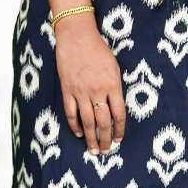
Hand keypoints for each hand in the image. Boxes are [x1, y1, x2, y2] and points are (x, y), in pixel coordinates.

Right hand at [54, 16, 126, 153]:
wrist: (77, 36)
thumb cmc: (98, 49)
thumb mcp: (114, 67)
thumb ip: (115, 87)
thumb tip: (115, 107)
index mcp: (113, 85)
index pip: (119, 114)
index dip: (120, 130)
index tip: (119, 139)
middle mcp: (97, 91)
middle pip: (103, 122)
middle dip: (106, 139)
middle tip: (106, 151)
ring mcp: (81, 92)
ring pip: (87, 122)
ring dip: (90, 138)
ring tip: (93, 151)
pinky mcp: (67, 90)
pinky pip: (71, 113)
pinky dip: (75, 125)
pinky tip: (78, 133)